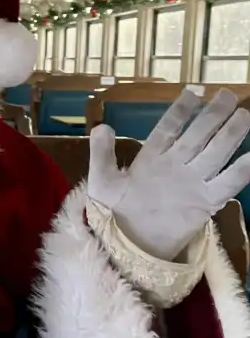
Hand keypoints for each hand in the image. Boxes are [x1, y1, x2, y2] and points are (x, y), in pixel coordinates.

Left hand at [87, 88, 249, 260]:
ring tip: (243, 115)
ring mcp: (192, 181)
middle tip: (229, 95)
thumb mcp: (101, 182)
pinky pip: (228, 183)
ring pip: (216, 152)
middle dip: (213, 115)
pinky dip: (242, 170)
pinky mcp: (205, 202)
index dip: (180, 111)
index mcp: (151, 158)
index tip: (192, 92)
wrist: (127, 245)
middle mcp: (176, 165)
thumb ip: (102, 154)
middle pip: (198, 135)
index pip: (168, 128)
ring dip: (230, 134)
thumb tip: (102, 127)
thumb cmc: (113, 212)